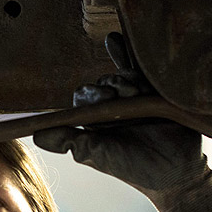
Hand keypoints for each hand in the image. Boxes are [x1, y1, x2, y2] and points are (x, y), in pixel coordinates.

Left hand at [34, 33, 211, 211]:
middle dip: (112, 85)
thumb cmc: (132, 167)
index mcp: (95, 119)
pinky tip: (116, 39)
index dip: (92, 94)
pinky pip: (142, 67)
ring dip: (126, 76)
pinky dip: (128, 53)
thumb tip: (36, 135)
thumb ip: (69, 142)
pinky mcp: (157, 90)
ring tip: (136, 90)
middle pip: (105, 82)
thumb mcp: (97, 155)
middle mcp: (113, 105)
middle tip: (125, 95)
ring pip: (124, 74)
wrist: (175, 173)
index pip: (84, 96)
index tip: (106, 99)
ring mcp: (135, 96)